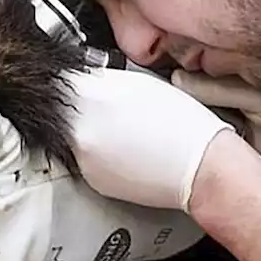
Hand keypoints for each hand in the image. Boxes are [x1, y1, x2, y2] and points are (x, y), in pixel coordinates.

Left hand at [60, 68, 234, 211]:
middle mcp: (79, 133)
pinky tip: (125, 147)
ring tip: (122, 128)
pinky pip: (86, 159)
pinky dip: (99, 152)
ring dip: (89, 129)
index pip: (58, 82)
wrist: (202, 170)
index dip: (70, 80)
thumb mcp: (139, 82)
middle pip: (64, 111)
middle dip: (81, 106)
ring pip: (74, 136)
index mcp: (89, 101)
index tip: (77, 81)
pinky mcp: (92, 182)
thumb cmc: (184, 126)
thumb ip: (101, 79)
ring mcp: (84, 161)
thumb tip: (83, 79)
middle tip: (108, 105)